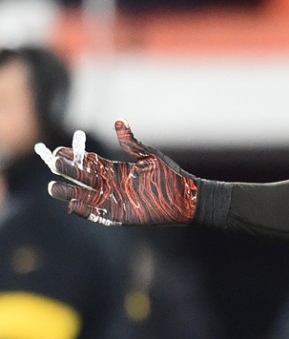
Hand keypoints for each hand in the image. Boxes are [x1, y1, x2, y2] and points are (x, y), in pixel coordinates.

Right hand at [35, 120, 197, 225]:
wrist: (186, 197)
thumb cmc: (170, 176)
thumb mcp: (149, 156)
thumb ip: (131, 142)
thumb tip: (118, 122)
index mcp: (116, 169)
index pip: (89, 163)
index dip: (74, 157)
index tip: (58, 150)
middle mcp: (111, 185)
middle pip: (82, 178)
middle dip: (67, 172)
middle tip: (53, 165)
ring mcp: (114, 200)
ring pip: (85, 196)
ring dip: (69, 192)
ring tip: (53, 188)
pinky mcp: (120, 216)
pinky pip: (98, 214)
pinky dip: (85, 210)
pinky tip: (72, 205)